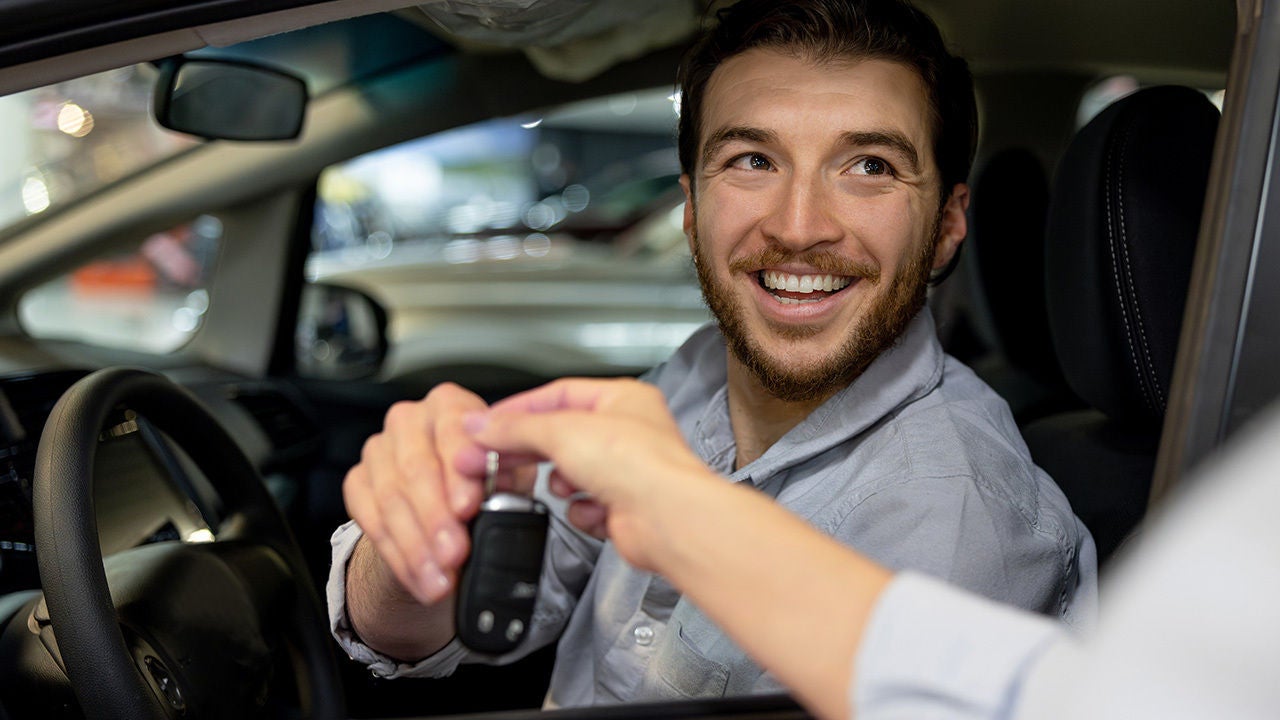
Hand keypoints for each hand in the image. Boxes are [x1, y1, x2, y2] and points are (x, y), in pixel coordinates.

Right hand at [343, 382, 490, 603]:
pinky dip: (399, 558)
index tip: (468, 508)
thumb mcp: (509, 474)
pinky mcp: (357, 480)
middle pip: (417, 468)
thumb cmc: (484, 480)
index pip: (453, 430)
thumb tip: (502, 492)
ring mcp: (378, 449)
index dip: (460, 473)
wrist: (445, 505)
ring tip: (441, 579)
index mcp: (450, 404)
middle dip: (436, 518)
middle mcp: (410, 419)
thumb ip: (507, 476)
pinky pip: (370, 521)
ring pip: (391, 500)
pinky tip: (420, 579)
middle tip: (455, 553)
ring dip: (417, 548)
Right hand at [457, 378, 716, 571]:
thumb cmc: (638, 464)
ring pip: (571, 474)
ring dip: (563, 483)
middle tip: (491, 458)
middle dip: (529, 450)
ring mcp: (626, 471)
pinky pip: (584, 506)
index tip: (486, 424)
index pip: (558, 395)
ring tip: (566, 485)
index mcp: (621, 399)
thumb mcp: (562, 431)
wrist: (665, 519)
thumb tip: (482, 424)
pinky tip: (593, 509)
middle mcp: (627, 432)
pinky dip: (583, 510)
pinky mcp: (623, 508)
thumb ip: (516, 427)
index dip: (519, 408)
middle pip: (560, 436)